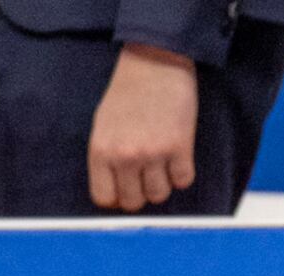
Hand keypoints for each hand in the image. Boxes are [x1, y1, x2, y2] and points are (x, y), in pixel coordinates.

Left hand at [88, 45, 200, 211]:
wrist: (153, 65)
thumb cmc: (127, 94)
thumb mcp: (103, 125)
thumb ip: (107, 158)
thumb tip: (116, 190)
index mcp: (100, 149)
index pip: (104, 197)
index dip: (116, 198)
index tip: (123, 191)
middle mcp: (125, 155)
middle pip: (134, 202)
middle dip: (140, 194)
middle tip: (144, 178)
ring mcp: (154, 154)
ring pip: (159, 195)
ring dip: (162, 184)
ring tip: (161, 164)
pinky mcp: (180, 148)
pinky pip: (183, 181)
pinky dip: (181, 174)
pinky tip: (177, 157)